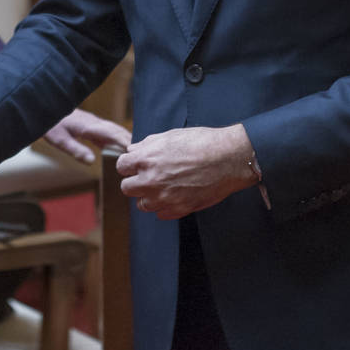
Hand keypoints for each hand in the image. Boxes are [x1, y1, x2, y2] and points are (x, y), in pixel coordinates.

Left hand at [41, 109, 132, 162]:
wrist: (44, 107)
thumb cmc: (51, 125)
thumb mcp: (60, 140)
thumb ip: (76, 150)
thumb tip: (92, 161)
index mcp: (89, 126)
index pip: (112, 133)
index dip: (124, 142)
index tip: (134, 151)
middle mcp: (94, 123)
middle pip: (117, 130)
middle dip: (129, 141)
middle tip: (143, 154)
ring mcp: (94, 123)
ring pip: (114, 129)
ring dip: (125, 138)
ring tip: (136, 152)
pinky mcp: (91, 125)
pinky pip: (108, 131)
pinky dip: (117, 138)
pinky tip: (120, 146)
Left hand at [116, 124, 256, 219]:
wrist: (228, 158)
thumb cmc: (202, 143)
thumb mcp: (171, 136)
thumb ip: (147, 145)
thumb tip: (133, 151)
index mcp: (146, 159)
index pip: (121, 167)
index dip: (130, 165)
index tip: (138, 165)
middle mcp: (151, 181)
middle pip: (127, 188)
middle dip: (136, 181)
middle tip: (150, 176)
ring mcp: (164, 198)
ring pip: (142, 205)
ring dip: (149, 196)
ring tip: (165, 186)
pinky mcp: (178, 210)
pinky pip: (160, 214)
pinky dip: (165, 206)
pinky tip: (176, 195)